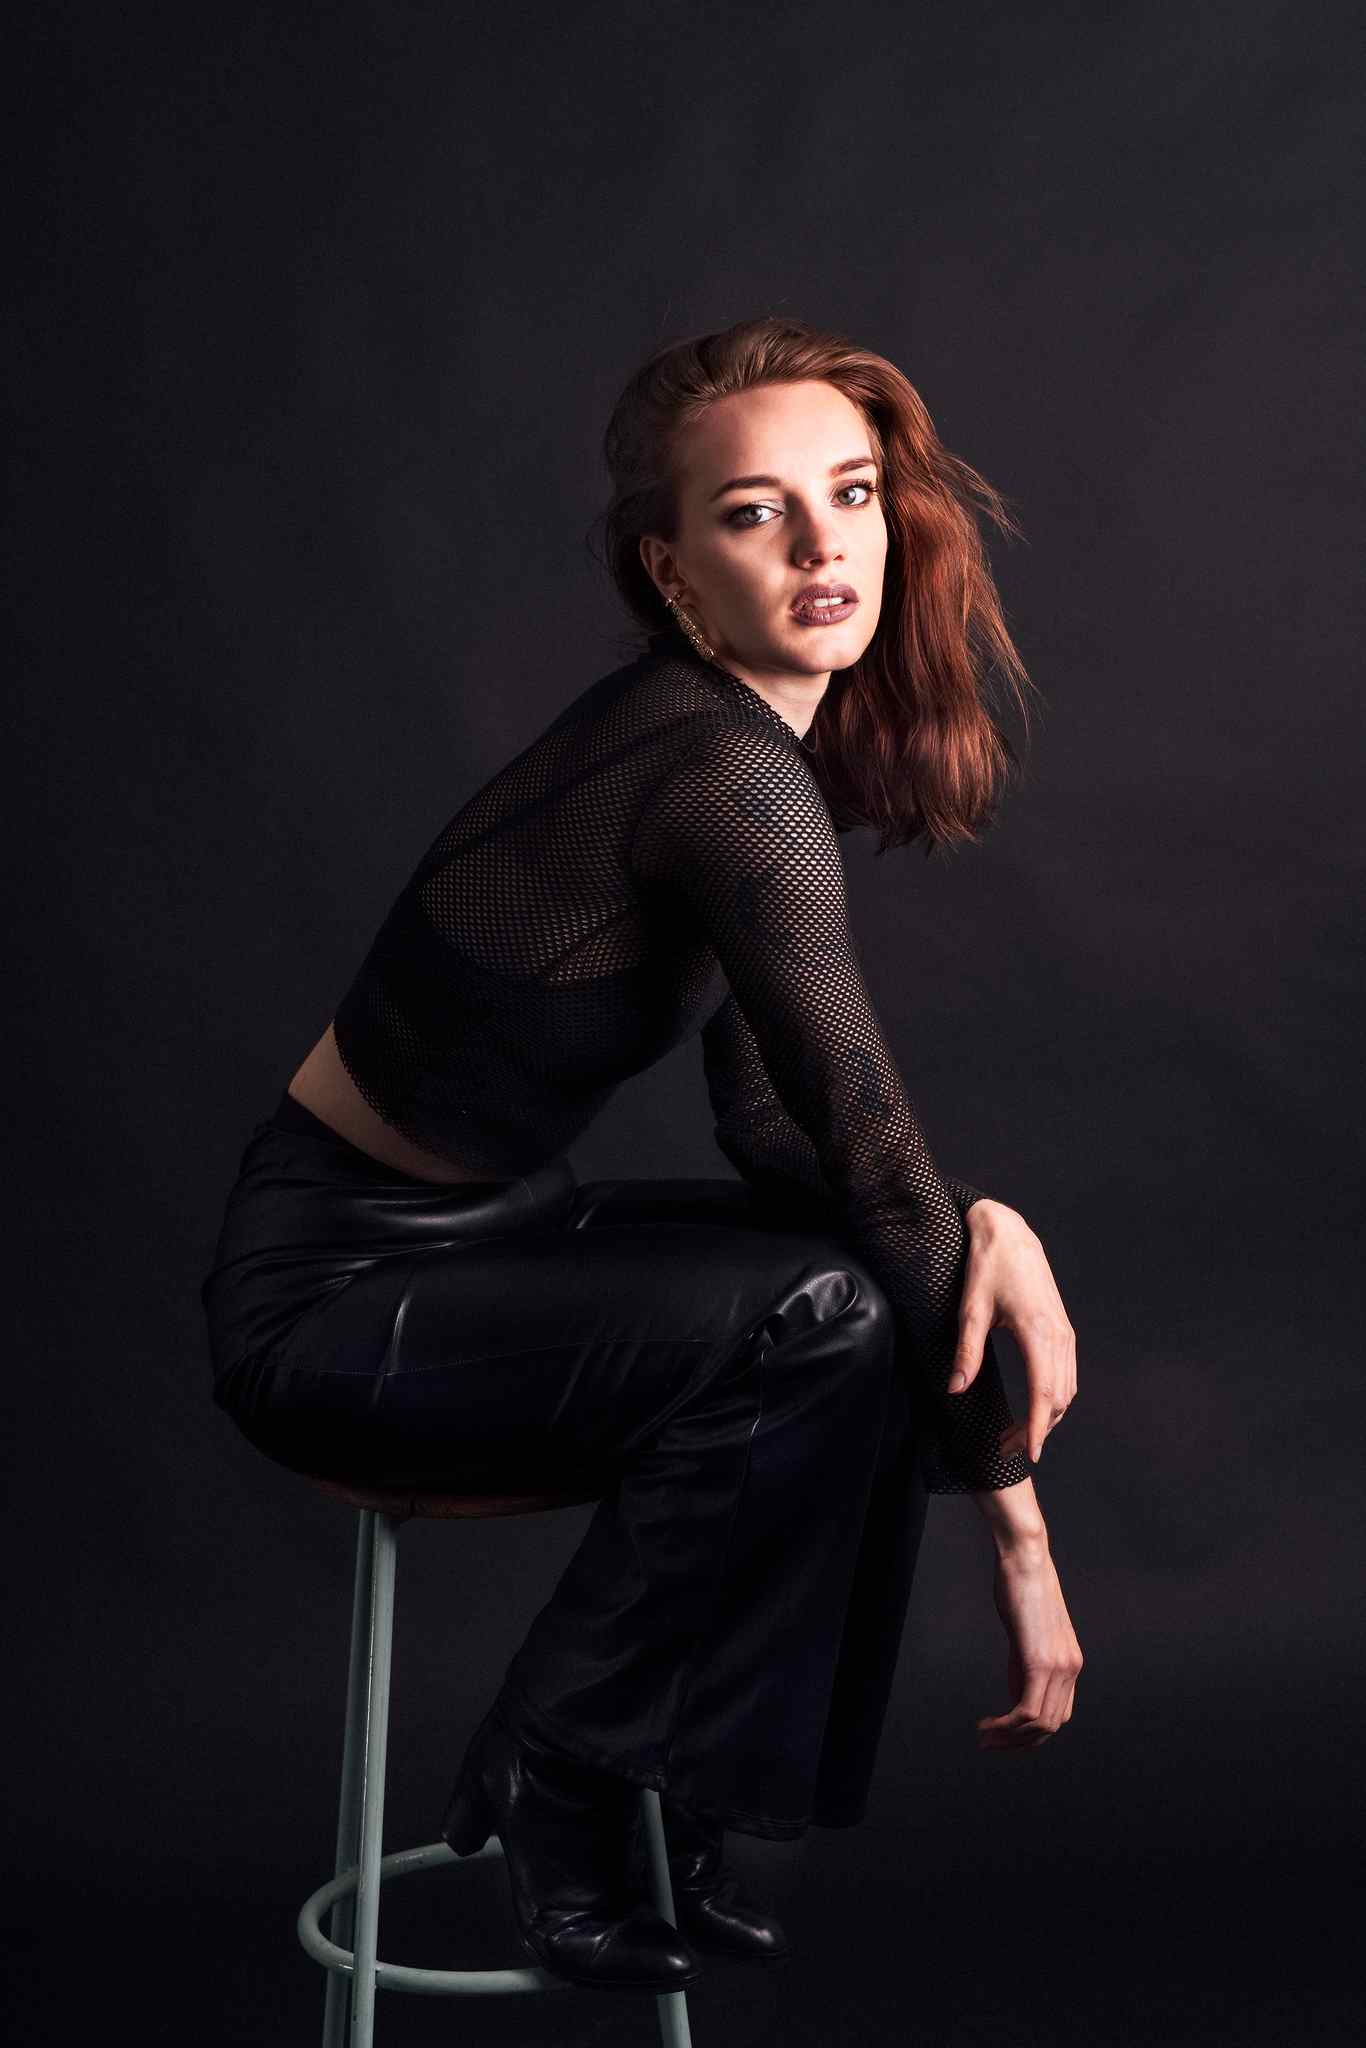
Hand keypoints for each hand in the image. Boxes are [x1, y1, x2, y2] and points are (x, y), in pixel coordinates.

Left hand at [949, 1200, 1076, 1465]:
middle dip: (1037, 1430)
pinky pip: (1067, 1374)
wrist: (1009, 1233)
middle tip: (1007, 1449)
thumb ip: (966, 1352)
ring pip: (1066, 1389)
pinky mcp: (1063, 1329)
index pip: (1044, 1395)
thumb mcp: (970, 1309)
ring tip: (1016, 1435)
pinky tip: (1034, 1410)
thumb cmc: (987, 1267)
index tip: (1029, 1454)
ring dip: (1047, 1417)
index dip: (1038, 1429)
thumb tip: (955, 1389)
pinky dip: (1054, 1398)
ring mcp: (1065, 1332)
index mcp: (1038, 1332)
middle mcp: (1059, 1335)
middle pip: (1059, 1399)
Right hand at [977, 1533, 1082, 1749]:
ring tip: (984, 1737)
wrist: (1025, 1558)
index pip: (1059, 1715)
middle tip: (989, 1744)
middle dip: (1019, 1743)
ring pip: (1040, 1725)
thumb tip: (1016, 1698)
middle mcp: (1071, 1669)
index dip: (1032, 1734)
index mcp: (1071, 1663)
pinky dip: (1006, 1725)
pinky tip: (988, 1724)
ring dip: (1009, 1738)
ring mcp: (1059, 1667)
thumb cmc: (1021, 1589)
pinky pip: (1027, 1711)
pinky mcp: (1039, 1662)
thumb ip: (1024, 1667)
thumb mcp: (1026, 1635)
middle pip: (1051, 1727)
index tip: (1004, 1735)